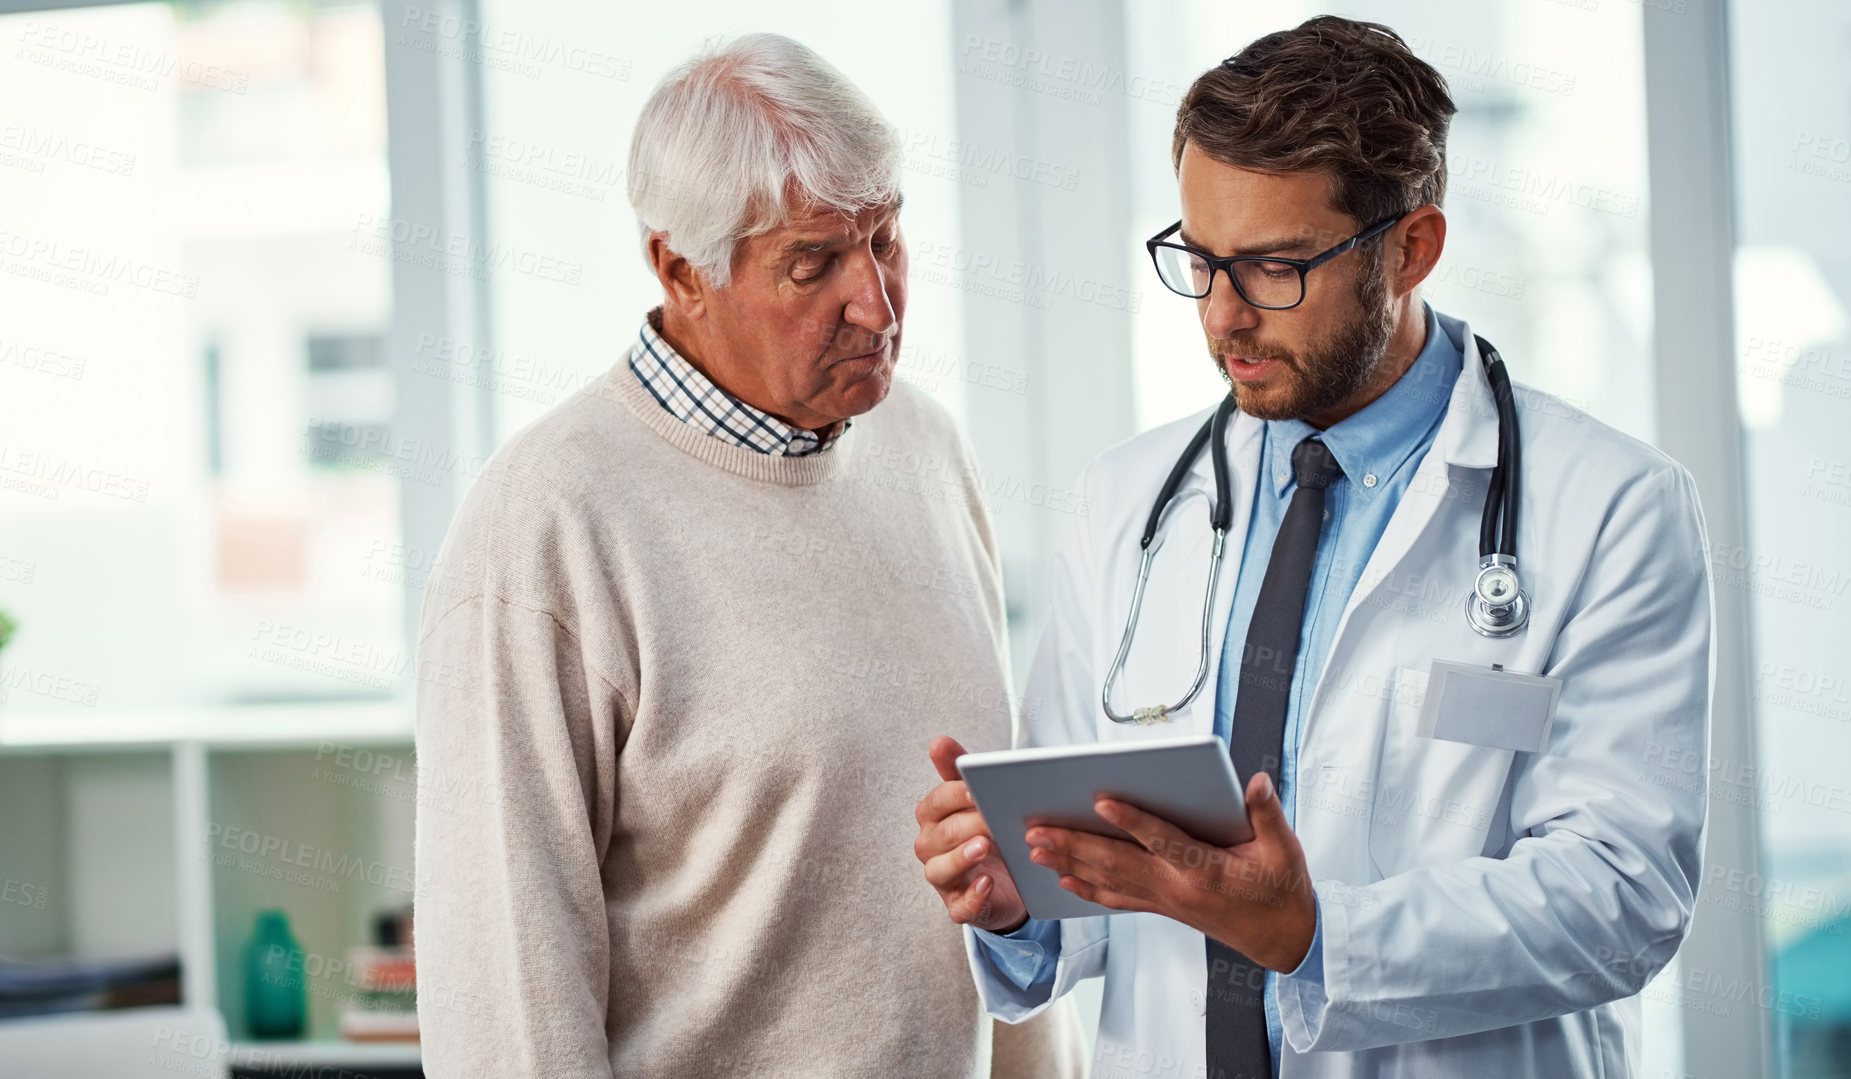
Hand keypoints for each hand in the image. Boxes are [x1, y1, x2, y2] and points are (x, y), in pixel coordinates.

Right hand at [913, 736, 1028, 932]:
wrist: (1011, 879)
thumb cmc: (988, 831)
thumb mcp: (977, 801)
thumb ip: (958, 771)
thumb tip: (938, 741)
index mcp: (933, 817)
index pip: (937, 802)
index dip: (955, 795)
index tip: (977, 789)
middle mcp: (931, 847)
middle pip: (941, 834)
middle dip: (967, 824)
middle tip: (993, 817)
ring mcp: (943, 879)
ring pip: (940, 870)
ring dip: (961, 858)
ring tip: (984, 847)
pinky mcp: (959, 906)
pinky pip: (960, 906)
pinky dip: (972, 897)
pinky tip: (987, 883)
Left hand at [1025, 771, 1315, 971]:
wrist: (1284, 940)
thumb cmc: (1283, 890)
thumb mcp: (1285, 849)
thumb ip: (1267, 813)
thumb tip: (1255, 782)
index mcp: (1206, 869)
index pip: (1161, 839)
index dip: (1131, 821)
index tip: (1100, 801)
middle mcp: (1178, 888)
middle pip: (1118, 862)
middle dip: (1074, 845)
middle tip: (1037, 830)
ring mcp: (1167, 901)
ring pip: (1110, 881)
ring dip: (1070, 864)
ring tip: (1035, 850)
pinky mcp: (1164, 909)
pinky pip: (1119, 899)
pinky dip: (1089, 889)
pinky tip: (1064, 881)